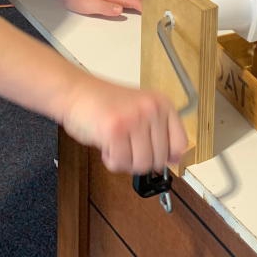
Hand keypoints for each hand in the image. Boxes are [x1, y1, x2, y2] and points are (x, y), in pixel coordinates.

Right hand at [61, 76, 187, 173]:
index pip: (180, 144)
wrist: (75, 91)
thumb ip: (159, 131)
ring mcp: (134, 119)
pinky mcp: (115, 130)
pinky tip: (105, 144)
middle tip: (125, 146)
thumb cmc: (105, 103)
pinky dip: (111, 160)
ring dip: (125, 161)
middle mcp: (151, 109)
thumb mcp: (140, 110)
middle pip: (159, 160)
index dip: (166, 156)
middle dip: (139, 160)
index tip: (153, 154)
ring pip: (141, 165)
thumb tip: (175, 159)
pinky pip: (120, 163)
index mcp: (162, 103)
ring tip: (115, 144)